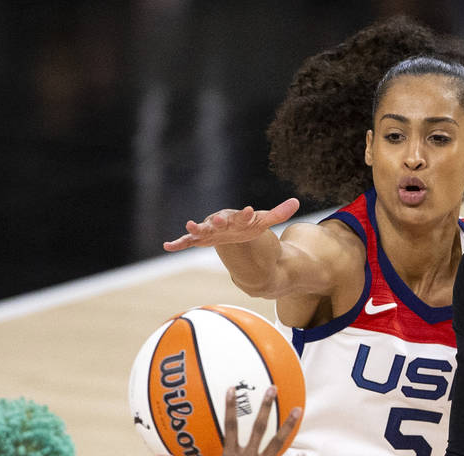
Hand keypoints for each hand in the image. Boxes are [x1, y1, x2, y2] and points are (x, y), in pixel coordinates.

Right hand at [162, 198, 299, 251]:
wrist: (232, 230)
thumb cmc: (248, 225)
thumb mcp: (264, 222)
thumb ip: (278, 213)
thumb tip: (297, 202)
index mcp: (237, 217)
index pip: (243, 216)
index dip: (247, 214)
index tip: (251, 210)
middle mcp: (221, 222)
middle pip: (219, 221)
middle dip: (219, 221)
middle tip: (219, 219)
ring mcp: (209, 230)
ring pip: (201, 229)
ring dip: (195, 229)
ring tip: (189, 226)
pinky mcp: (199, 239)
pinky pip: (187, 241)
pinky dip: (178, 243)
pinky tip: (167, 246)